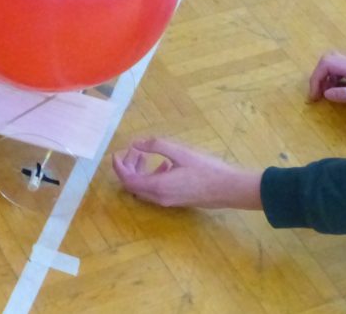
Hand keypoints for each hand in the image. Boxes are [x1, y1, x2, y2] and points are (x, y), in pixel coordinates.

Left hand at [112, 138, 261, 209]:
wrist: (229, 189)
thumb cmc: (206, 169)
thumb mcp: (180, 152)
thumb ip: (156, 146)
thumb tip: (136, 144)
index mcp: (157, 187)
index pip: (128, 180)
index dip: (118, 167)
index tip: (116, 153)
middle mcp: (159, 198)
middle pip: (134, 185)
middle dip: (129, 167)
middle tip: (133, 151)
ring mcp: (168, 201)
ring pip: (145, 188)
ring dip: (141, 171)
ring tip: (146, 154)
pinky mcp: (177, 200)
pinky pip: (156, 190)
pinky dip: (153, 176)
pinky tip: (166, 164)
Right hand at [307, 51, 345, 117]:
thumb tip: (326, 93)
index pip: (327, 63)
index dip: (316, 78)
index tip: (315, 96)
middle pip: (329, 58)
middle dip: (319, 75)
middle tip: (318, 93)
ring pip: (336, 62)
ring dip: (326, 76)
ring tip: (326, 94)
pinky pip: (343, 68)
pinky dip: (335, 77)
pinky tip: (338, 90)